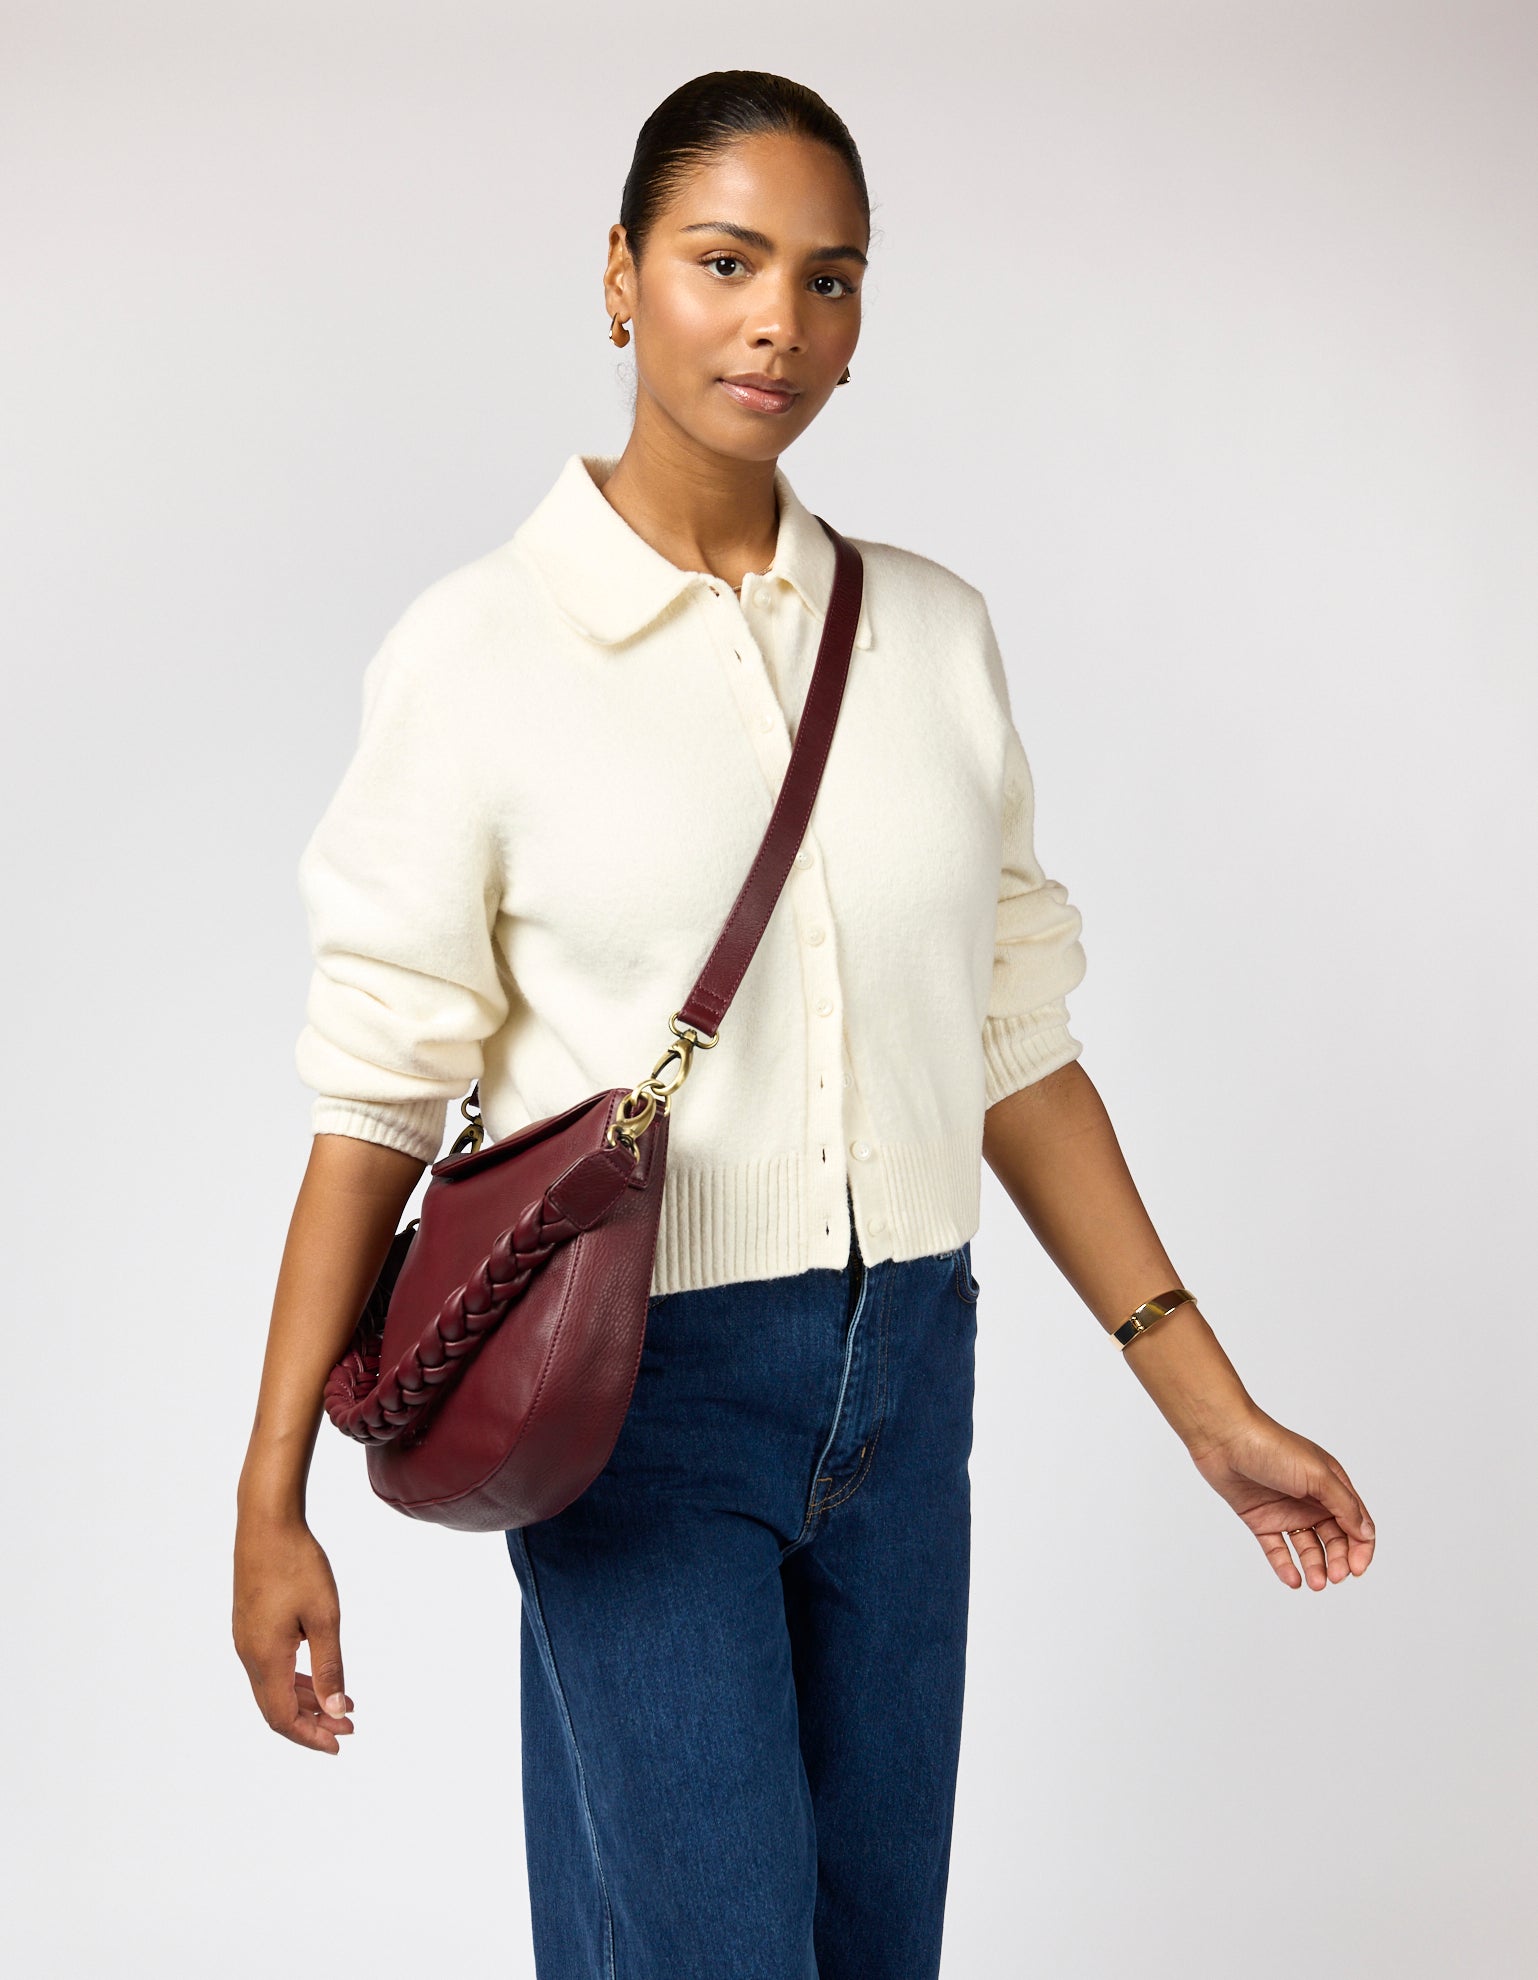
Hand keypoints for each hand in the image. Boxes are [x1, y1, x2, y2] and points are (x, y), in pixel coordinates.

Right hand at [233, 1512, 355, 1752]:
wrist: (266, 1522)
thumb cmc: (296, 1565)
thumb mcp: (324, 1617)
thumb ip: (329, 1666)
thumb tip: (335, 1710)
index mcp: (265, 1658)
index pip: (283, 1718)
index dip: (311, 1736)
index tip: (340, 1743)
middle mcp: (249, 1654)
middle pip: (276, 1707)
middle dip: (312, 1721)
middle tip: (348, 1724)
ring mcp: (247, 1638)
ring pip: (273, 1686)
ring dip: (305, 1698)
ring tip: (340, 1702)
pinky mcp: (250, 1623)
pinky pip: (270, 1665)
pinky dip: (295, 1677)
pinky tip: (317, 1670)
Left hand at [1186, 1407, 1375, 1589]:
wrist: (1224, 1438)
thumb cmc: (1272, 1446)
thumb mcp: (1317, 1475)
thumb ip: (1344, 1505)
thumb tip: (1365, 1533)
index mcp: (1331, 1484)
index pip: (1357, 1522)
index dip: (1361, 1548)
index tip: (1356, 1569)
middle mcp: (1311, 1499)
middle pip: (1335, 1539)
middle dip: (1338, 1561)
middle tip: (1334, 1577)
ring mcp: (1286, 1510)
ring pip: (1308, 1548)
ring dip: (1315, 1567)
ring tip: (1314, 1583)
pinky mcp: (1261, 1520)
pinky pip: (1277, 1549)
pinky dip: (1286, 1566)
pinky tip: (1293, 1579)